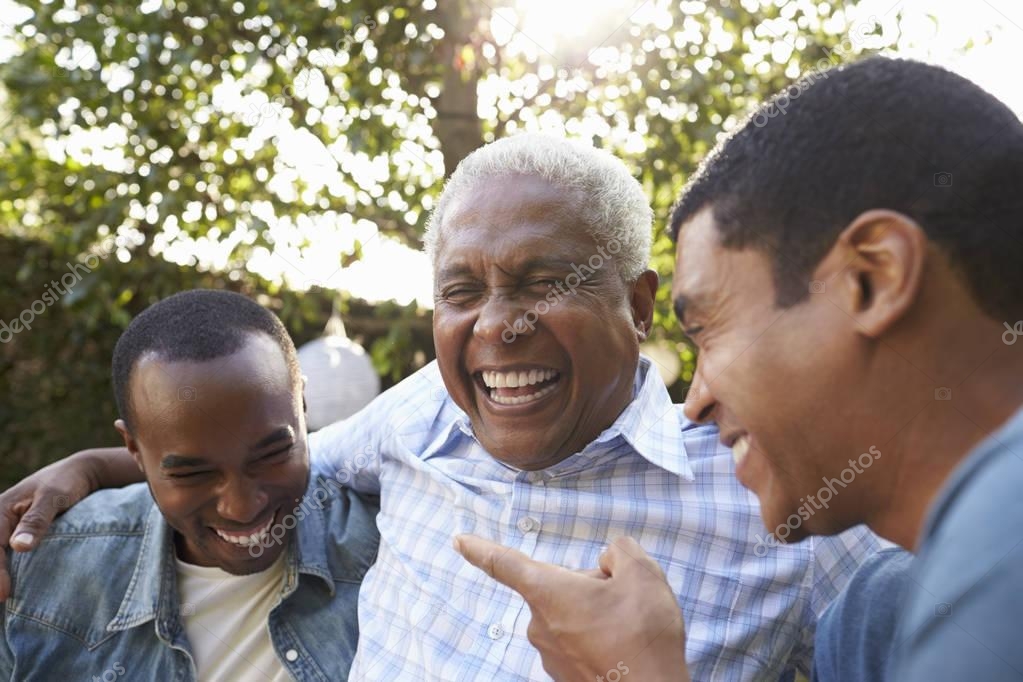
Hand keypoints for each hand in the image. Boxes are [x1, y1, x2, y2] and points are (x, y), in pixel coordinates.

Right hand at [0, 455, 96, 599]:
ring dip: (0, 574)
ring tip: (5, 600)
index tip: (4, 593)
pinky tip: (11, 590)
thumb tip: (19, 546)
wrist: (81, 474)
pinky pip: (6, 556)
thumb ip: (37, 519)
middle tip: (2, 600)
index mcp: (0, 510)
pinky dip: (6, 571)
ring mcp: (7, 530)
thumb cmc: (67, 482)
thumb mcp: (54, 496)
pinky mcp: (17, 537)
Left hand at [454, 535, 689, 681]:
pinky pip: (578, 643)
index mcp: (548, 593)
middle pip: (558, 587)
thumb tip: (610, 559)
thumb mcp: (642, 574)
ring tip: (628, 630)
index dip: (480, 548)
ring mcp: (551, 655)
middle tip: (622, 600)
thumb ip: (620, 551)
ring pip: (570, 616)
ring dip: (595, 614)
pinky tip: (623, 647)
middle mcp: (540, 625)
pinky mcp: (564, 677)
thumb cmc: (643, 637)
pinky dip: (599, 640)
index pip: (504, 563)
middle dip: (588, 586)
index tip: (459, 540)